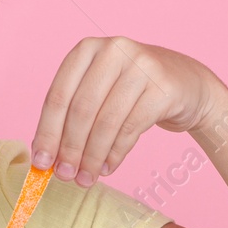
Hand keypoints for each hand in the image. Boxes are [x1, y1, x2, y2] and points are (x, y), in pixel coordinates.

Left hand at [30, 36, 226, 184]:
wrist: (187, 83)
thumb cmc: (132, 90)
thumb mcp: (99, 89)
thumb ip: (72, 115)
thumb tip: (45, 158)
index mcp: (87, 49)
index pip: (58, 96)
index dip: (47, 132)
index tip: (40, 163)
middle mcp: (113, 50)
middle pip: (81, 110)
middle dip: (70, 149)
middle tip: (65, 176)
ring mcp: (141, 66)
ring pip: (106, 122)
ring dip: (92, 157)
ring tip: (85, 178)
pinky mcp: (163, 87)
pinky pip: (131, 129)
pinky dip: (115, 154)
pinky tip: (107, 168)